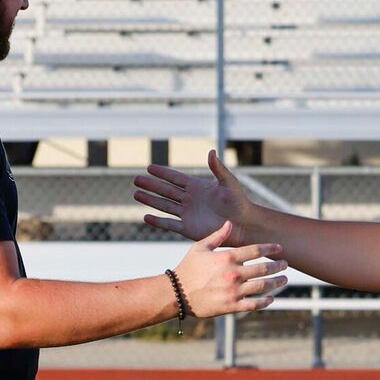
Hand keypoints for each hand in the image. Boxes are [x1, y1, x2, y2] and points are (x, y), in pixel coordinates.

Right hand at [135, 148, 262, 243]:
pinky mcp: (188, 228)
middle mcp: (189, 200)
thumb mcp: (229, 183)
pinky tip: (146, 217)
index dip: (163, 173)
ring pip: (164, 205)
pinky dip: (158, 222)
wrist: (243, 224)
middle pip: (166, 191)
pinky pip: (170, 224)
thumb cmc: (239, 202)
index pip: (175, 178)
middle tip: (136, 179)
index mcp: (197, 187)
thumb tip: (211, 151)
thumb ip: (218, 169)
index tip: (149, 167)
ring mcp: (187, 214)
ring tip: (136, 194)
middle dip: (151, 185)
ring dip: (150, 200)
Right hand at [173, 222, 288, 318]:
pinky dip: (266, 302)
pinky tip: (272, 298)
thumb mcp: (200, 248)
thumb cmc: (188, 268)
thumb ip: (217, 236)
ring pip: (263, 286)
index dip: (271, 248)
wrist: (176, 293)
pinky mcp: (232, 306)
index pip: (256, 250)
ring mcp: (233, 291)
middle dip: (278, 266)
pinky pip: (254, 304)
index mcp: (227, 257)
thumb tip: (230, 222)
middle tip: (286, 264)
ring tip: (284, 279)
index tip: (280, 249)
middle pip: (264, 268)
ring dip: (277, 282)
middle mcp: (233, 273)